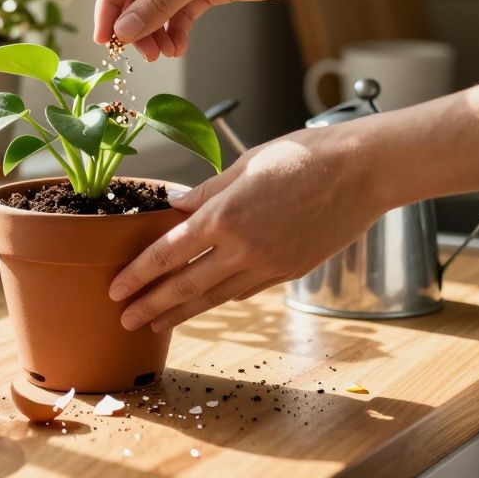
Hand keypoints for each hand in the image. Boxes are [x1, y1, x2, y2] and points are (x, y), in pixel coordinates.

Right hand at [94, 0, 323, 59]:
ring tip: (161, 54)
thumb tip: (124, 30)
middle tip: (136, 52)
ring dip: (156, 31)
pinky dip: (176, 30)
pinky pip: (181, 12)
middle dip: (136, 22)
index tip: (104, 37)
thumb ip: (161, 3)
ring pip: (159, 4)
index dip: (109, 4)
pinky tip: (177, 47)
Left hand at [108, 125, 390, 331]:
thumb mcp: (245, 165)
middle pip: (184, 286)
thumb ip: (205, 193)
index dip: (138, 275)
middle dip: (150, 305)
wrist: (363, 172)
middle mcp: (242, 249)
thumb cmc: (303, 155)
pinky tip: (204, 303)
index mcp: (223, 217)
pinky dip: (220, 298)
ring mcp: (269, 265)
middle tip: (124, 320)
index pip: (167, 254)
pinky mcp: (290, 273)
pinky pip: (245, 291)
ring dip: (182, 312)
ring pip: (214, 297)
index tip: (116, 289)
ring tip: (156, 322)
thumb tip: (172, 209)